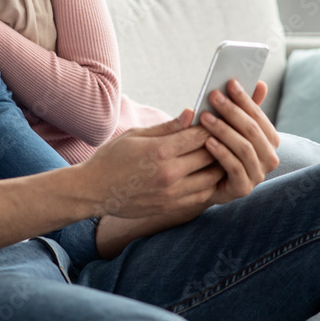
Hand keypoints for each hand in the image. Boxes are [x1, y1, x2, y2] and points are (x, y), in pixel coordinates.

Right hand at [77, 118, 223, 218]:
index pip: (199, 135)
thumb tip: (191, 113)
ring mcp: (171, 193)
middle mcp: (169, 174)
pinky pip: (202, 195)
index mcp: (159, 151)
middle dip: (220, 142)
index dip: (212, 125)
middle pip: (210, 155)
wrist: (93, 191)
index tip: (217, 118)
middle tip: (226, 134)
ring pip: (211, 177)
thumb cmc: (112, 157)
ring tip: (221, 153)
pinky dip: (210, 183)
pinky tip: (208, 172)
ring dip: (219, 165)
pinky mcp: (171, 207)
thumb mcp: (136, 135)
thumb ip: (167, 127)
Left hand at [197, 80, 279, 204]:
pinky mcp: (243, 189)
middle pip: (252, 131)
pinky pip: (235, 168)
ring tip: (205, 117)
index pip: (259, 116)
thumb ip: (244, 107)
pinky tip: (207, 141)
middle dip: (232, 111)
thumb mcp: (229, 125)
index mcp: (270, 140)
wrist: (203, 180)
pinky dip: (221, 153)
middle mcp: (269, 158)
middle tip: (213, 96)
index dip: (245, 99)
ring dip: (224, 130)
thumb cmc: (219, 146)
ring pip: (244, 148)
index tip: (229, 83)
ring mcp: (258, 175)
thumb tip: (261, 83)